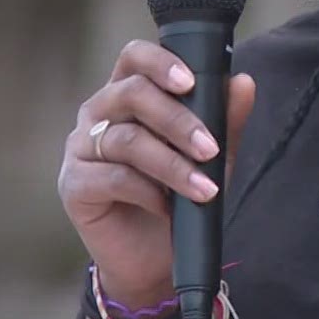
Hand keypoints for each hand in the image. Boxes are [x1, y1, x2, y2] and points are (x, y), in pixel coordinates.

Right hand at [58, 39, 257, 306]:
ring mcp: (81, 148)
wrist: (154, 260)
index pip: (134, 57)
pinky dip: (148, 192)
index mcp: (127, 94)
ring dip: (172, 164)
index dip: (160, 62)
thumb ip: (224, 120)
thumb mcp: (210, 157)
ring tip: (205, 190)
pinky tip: (168, 208)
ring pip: (126, 139)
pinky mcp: (74, 186)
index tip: (191, 82)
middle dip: (178, 120)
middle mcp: (98, 113)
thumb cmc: (178, 197)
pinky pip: (112, 177)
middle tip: (211, 149)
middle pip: (131, 94)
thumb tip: (244, 82)